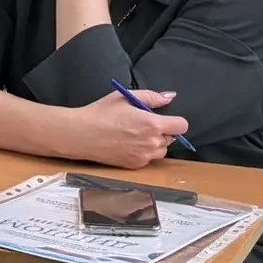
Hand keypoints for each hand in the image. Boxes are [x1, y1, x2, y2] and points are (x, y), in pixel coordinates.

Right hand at [73, 89, 190, 168]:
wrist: (80, 134)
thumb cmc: (100, 114)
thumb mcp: (124, 97)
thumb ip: (151, 97)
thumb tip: (169, 97)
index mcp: (152, 124)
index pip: (182, 125)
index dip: (175, 121)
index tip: (165, 119)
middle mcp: (152, 142)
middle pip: (172, 138)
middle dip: (162, 131)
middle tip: (142, 125)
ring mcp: (144, 156)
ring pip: (161, 150)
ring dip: (155, 143)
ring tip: (135, 135)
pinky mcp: (135, 165)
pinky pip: (148, 159)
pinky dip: (143, 152)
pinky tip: (127, 144)